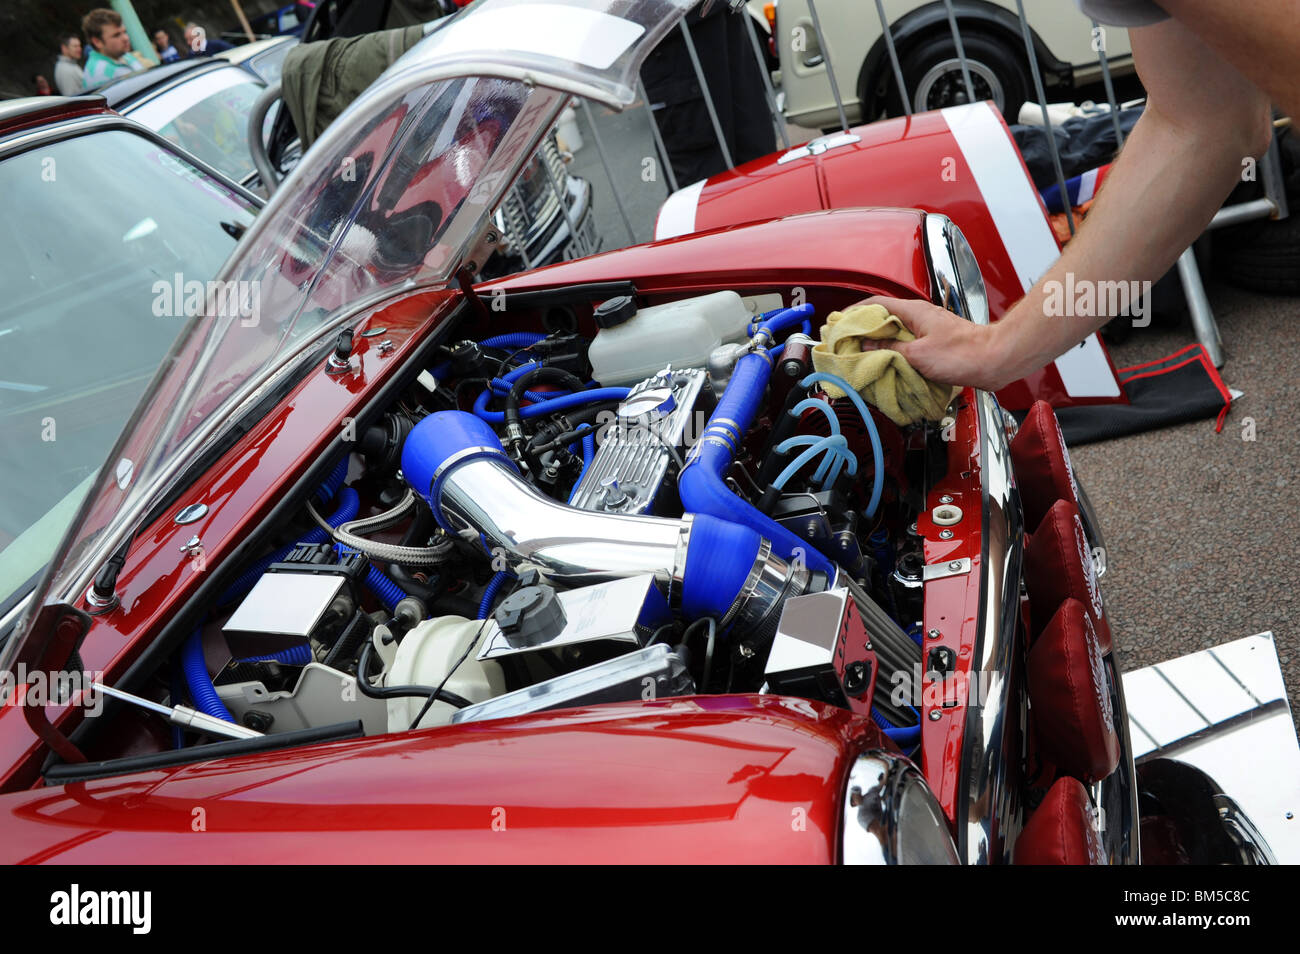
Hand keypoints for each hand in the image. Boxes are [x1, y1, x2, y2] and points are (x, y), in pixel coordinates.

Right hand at [857, 296, 1014, 390]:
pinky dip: (895, 351)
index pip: (876, 303)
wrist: (994, 360)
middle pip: (884, 318)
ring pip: (896, 332)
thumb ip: (888, 349)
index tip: (840, 323)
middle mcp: (920, 316)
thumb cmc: (962, 354)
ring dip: (880, 342)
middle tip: (847, 342)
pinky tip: (889, 363)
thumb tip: (867, 346)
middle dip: (864, 329)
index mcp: (913, 311)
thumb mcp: (916, 355)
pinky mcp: (936, 343)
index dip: (855, 312)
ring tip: (864, 355)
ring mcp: (928, 329)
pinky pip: (908, 343)